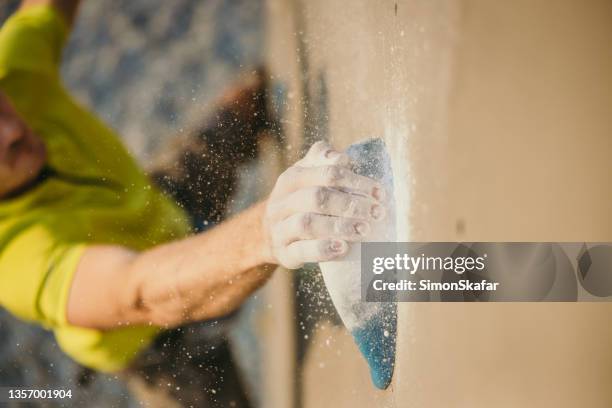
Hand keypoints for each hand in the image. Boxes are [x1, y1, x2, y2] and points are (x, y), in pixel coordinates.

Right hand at [263, 141, 385, 268]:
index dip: (355, 181)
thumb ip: (323, 161)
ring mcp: (279, 229)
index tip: (379, 193)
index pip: (326, 174)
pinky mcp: (283, 253)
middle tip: (377, 213)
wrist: (272, 234)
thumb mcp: (307, 176)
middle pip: (316, 198)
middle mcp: (281, 202)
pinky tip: (342, 248)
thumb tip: (341, 158)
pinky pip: (300, 251)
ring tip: (364, 230)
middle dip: (350, 204)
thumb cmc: (300, 200)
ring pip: (306, 224)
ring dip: (339, 226)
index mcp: (290, 179)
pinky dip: (322, 249)